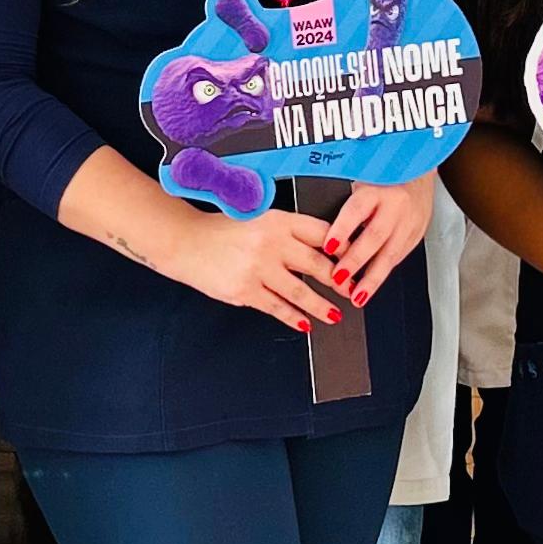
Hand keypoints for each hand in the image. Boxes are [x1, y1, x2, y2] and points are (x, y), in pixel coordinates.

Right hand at [174, 207, 362, 330]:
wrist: (186, 242)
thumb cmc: (222, 231)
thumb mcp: (258, 219)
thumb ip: (287, 232)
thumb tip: (323, 249)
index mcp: (278, 220)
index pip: (321, 233)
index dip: (343, 247)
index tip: (356, 258)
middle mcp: (271, 243)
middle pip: (317, 265)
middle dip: (340, 281)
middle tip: (352, 290)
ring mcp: (258, 269)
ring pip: (300, 292)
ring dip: (321, 307)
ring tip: (336, 315)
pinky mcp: (245, 291)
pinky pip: (276, 308)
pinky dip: (293, 318)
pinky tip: (304, 324)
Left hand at [320, 174, 432, 302]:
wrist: (418, 168)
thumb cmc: (381, 176)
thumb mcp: (360, 179)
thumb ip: (343, 204)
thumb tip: (318, 233)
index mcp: (376, 187)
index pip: (357, 209)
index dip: (342, 229)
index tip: (328, 246)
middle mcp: (395, 204)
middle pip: (375, 236)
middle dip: (356, 261)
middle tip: (338, 279)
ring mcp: (409, 220)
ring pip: (390, 253)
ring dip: (372, 278)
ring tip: (357, 297)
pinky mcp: (416, 233)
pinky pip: (399, 257)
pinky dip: (383, 273)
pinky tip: (371, 287)